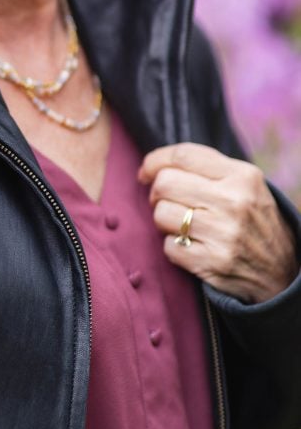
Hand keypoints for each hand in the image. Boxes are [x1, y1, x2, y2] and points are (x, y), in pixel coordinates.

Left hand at [139, 143, 297, 302]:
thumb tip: (155, 166)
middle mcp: (234, 202)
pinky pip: (168, 246)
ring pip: (161, 214)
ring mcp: (223, 233)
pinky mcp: (212, 262)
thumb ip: (208, 169)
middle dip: (156, 193)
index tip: (146, 171)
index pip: (183, 155)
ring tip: (181, 225)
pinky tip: (191, 246)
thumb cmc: (253, 221)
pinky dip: (173, 247)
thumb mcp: (245, 185)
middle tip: (165, 202)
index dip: (155, 161)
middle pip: (165, 183)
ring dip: (164, 221)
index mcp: (242, 176)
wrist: (282, 273)